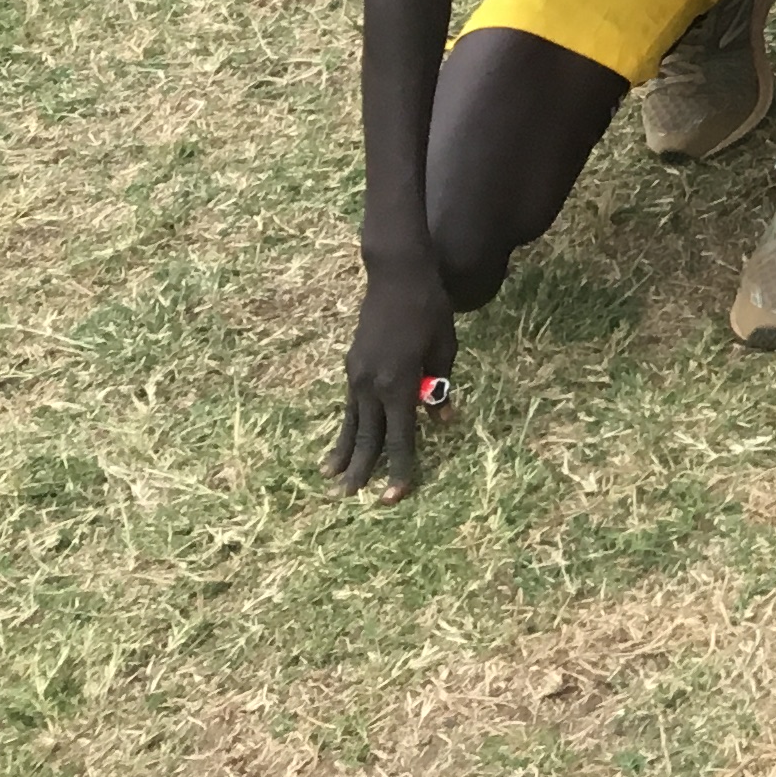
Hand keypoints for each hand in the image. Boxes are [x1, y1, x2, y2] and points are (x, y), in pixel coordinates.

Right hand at [327, 266, 455, 498]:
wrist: (396, 277)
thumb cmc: (429, 309)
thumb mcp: (444, 347)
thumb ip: (439, 385)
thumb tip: (442, 420)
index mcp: (398, 383)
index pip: (400, 436)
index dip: (399, 467)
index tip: (394, 496)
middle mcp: (372, 384)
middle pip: (368, 436)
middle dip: (363, 469)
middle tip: (352, 499)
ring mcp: (357, 375)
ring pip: (352, 422)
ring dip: (344, 452)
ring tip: (331, 479)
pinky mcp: (352, 366)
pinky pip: (350, 405)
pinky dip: (345, 426)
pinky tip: (340, 440)